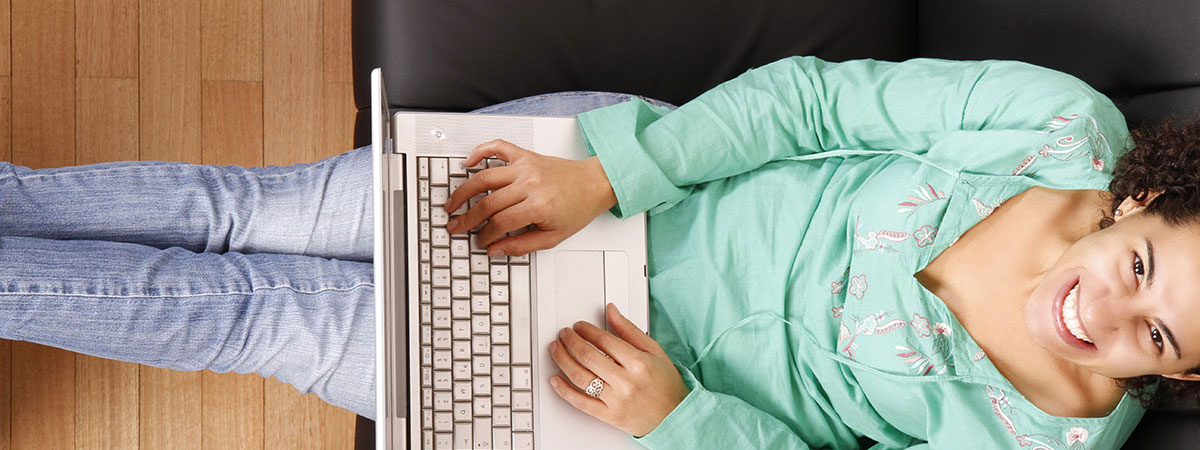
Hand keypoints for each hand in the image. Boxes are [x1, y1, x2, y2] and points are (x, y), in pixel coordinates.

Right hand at [443, 139, 616, 255]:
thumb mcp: (553, 237)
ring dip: (463, 190)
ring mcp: (526, 167)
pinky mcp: (526, 155)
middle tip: (456, 226)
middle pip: (487, 202)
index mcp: (538, 205)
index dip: (484, 235)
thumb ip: (521, 245)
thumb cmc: (577, 208)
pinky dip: (480, 152)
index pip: (499, 223)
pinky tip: (468, 163)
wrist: (594, 183)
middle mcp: (529, 184)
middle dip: (467, 218)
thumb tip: (495, 249)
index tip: (480, 241)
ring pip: (485, 177)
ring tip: (452, 202)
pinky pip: (497, 147)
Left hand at [548, 303, 689, 436]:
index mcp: (638, 362)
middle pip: (588, 356)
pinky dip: (564, 390)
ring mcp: (616, 400)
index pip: (604, 340)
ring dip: (563, 360)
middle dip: (571, 341)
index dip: (587, 330)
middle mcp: (626, 381)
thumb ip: (629, 330)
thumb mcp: (653, 351)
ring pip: (580, 377)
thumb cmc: (666, 384)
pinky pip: (581, 402)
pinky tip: (555, 380)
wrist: (674, 416)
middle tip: (564, 334)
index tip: (579, 326)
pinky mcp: (609, 416)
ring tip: (556, 349)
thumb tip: (611, 311)